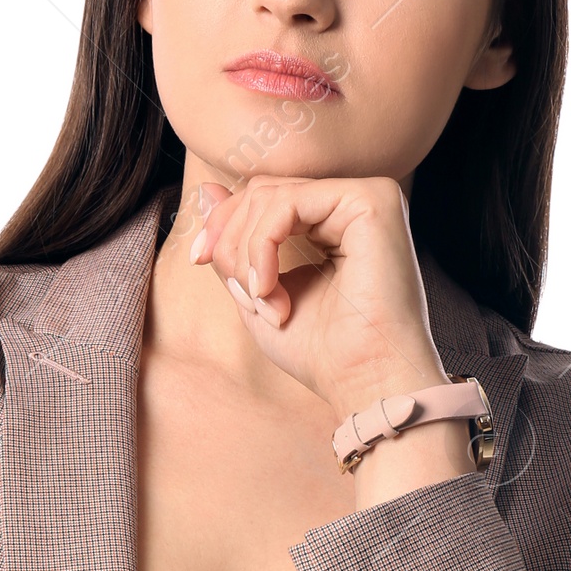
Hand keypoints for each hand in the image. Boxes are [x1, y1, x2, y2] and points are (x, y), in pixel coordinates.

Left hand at [187, 172, 448, 417]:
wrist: (366, 381)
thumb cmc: (321, 351)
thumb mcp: (257, 292)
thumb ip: (235, 242)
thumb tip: (206, 190)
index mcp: (332, 220)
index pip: (263, 197)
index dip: (222, 225)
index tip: (199, 260)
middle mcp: (352, 202)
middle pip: (262, 190)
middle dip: (231, 242)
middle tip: (244, 295)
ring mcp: (365, 196)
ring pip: (270, 195)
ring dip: (247, 253)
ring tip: (262, 301)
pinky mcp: (372, 200)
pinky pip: (288, 202)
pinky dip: (263, 246)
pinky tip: (269, 289)